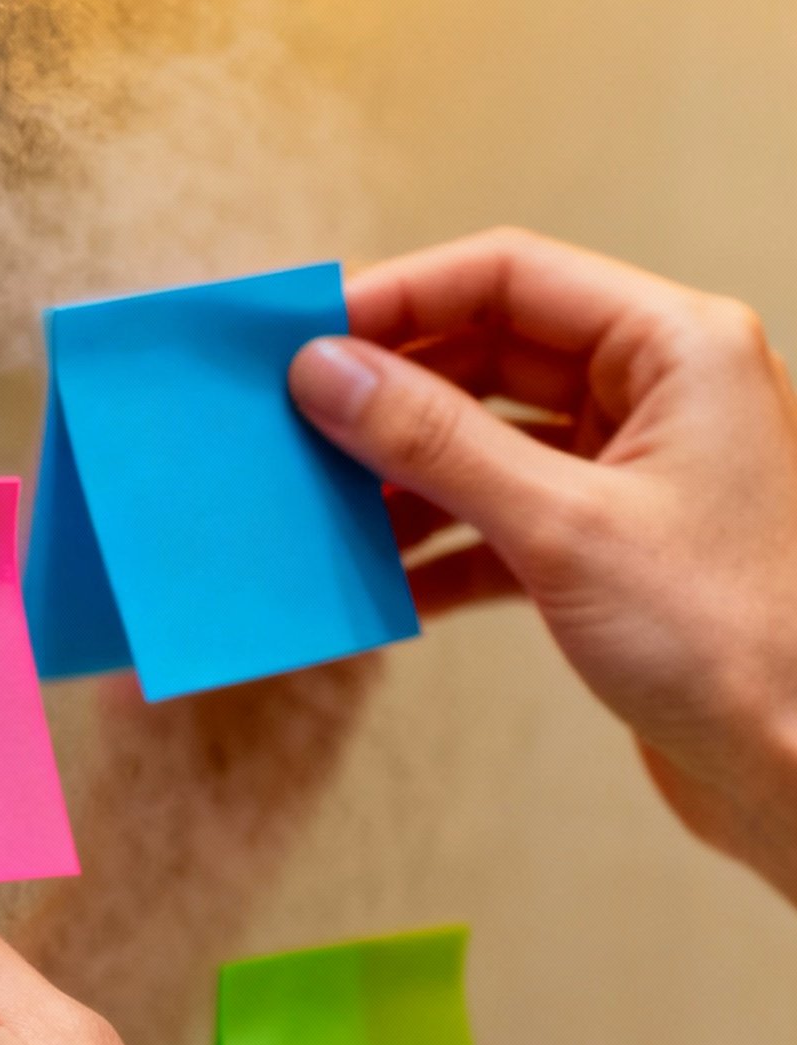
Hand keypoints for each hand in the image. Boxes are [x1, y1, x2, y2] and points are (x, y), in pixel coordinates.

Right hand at [289, 229, 796, 900]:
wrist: (794, 769)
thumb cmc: (731, 642)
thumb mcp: (562, 528)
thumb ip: (437, 443)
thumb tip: (331, 374)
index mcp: (676, 346)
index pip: (510, 275)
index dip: (401, 296)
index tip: (308, 336)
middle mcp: (661, 392)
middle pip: (493, 351)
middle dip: (393, 392)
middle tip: (297, 423)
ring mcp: (636, 470)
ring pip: (490, 440)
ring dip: (407, 476)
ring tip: (326, 508)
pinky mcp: (612, 548)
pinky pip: (503, 518)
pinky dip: (441, 546)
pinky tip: (384, 581)